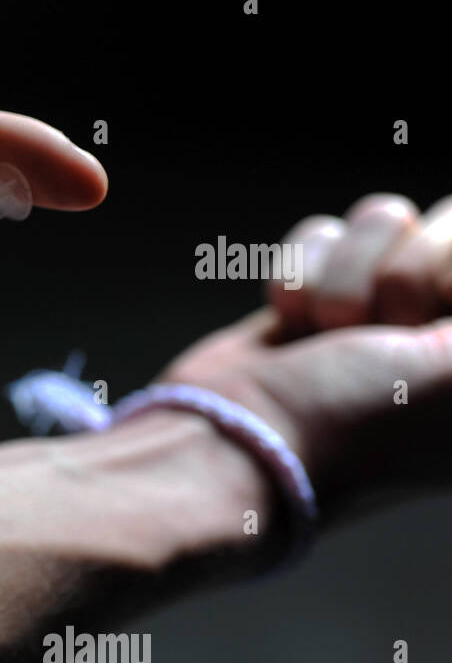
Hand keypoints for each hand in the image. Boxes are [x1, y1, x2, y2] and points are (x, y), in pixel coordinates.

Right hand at [161, 193, 451, 508]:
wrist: (233, 443)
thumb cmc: (354, 421)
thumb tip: (448, 298)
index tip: (434, 324)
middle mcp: (445, 328)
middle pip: (446, 223)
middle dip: (401, 276)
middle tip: (381, 338)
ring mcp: (380, 309)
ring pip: (382, 219)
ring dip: (343, 278)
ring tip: (327, 336)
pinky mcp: (317, 296)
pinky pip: (323, 234)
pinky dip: (299, 277)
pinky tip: (291, 327)